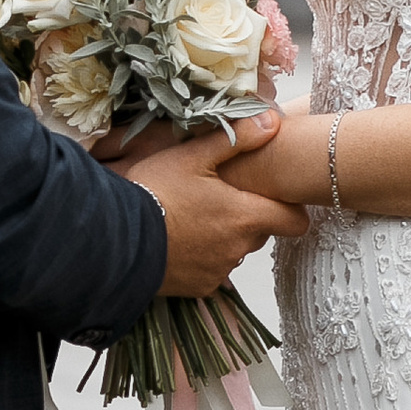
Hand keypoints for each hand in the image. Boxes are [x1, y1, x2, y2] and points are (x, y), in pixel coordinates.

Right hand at [131, 111, 310, 296]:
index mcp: (245, 216)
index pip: (295, 222)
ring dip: (223, 237)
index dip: (291, 210)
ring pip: (235, 251)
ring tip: (193, 218)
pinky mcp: (198, 287)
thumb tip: (272, 122)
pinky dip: (202, 258)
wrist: (115, 239)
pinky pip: (212, 270)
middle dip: (248, 217)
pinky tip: (179, 241)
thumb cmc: (154, 192)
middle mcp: (238, 248)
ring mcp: (218, 271)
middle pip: (261, 233)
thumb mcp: (192, 156)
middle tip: (220, 199)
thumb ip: (236, 138)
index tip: (277, 198)